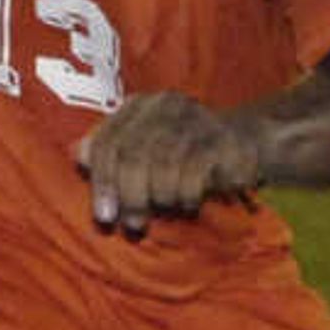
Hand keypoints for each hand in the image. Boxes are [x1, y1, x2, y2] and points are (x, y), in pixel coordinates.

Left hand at [74, 90, 266, 235]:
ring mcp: (197, 118)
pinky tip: (189, 203)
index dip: (103, 180)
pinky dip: (187, 194)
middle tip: (134, 225)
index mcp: (141, 105)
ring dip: (162, 197)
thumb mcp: (146, 153)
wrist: (248, 142)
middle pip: (135, 153)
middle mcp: (166, 105)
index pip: (110, 141)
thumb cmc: (185, 155)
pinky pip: (196, 171)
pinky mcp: (225, 138)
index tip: (104, 215)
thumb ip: (114, 154)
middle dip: (130, 195)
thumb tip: (80, 155)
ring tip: (167, 209)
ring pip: (164, 164)